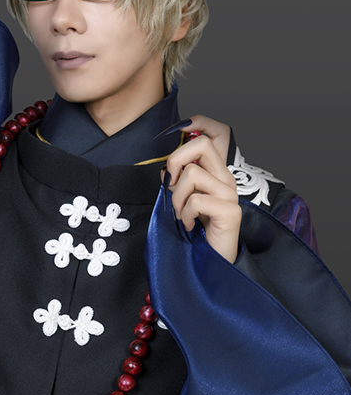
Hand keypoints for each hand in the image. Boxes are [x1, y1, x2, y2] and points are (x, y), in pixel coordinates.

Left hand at [162, 116, 240, 262]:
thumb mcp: (181, 202)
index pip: (207, 138)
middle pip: (202, 145)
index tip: (174, 146)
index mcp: (215, 174)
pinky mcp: (230, 211)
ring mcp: (230, 195)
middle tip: (171, 186)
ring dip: (177, 197)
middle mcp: (225, 180)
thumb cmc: (196, 232)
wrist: (212, 263)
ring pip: (192, 174)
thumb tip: (164, 170)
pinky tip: (189, 225)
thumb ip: (176, 183)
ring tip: (181, 214)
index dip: (193, 130)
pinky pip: (196, 200)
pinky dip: (186, 214)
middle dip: (176, 162)